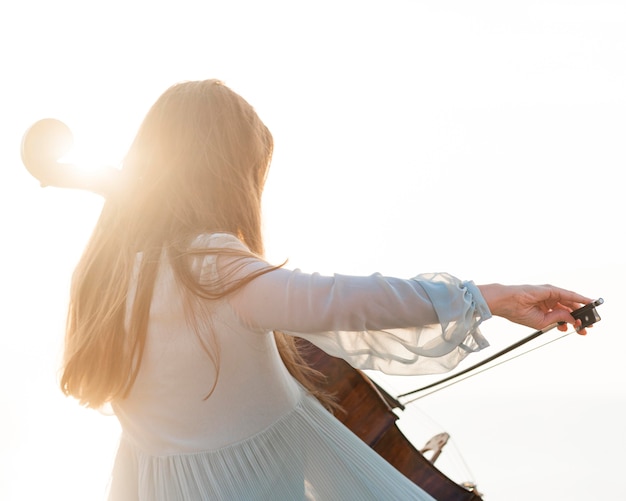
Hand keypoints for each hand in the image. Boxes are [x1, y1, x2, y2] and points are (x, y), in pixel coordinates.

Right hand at [477, 283, 592, 334]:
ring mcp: (549, 295)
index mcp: (544, 310)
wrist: (506, 303)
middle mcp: (548, 301)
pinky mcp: (549, 289)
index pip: (563, 315)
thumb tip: (572, 317)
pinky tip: (587, 302)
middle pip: (569, 308)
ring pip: (570, 301)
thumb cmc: (518, 312)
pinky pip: (567, 294)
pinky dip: (578, 298)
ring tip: (591, 317)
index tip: (583, 330)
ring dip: (582, 308)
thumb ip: (558, 318)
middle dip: (580, 317)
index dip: (573, 323)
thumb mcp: (542, 322)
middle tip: (590, 326)